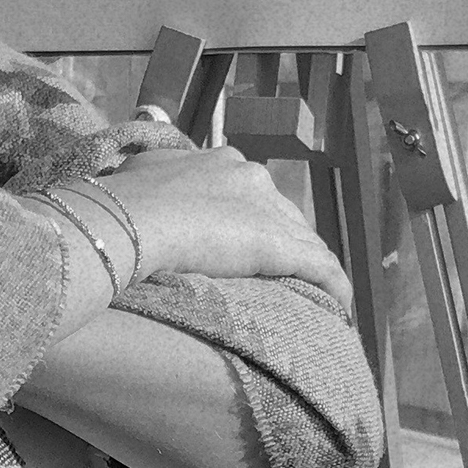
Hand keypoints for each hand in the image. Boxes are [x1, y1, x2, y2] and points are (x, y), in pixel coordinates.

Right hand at [87, 146, 352, 309]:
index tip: (240, 243)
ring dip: (306, 265)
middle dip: (280, 241)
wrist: (130, 220)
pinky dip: (334, 287)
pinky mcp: (282, 245)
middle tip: (270, 274)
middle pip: (281, 214)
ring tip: (306, 294)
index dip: (249, 219)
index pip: (251, 192)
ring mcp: (270, 208)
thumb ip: (158, 177)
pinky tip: (340, 306)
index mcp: (222, 160)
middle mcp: (252, 175)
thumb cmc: (127, 199)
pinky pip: (322, 268)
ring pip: (304, 239)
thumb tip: (144, 184)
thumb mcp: (141, 174)